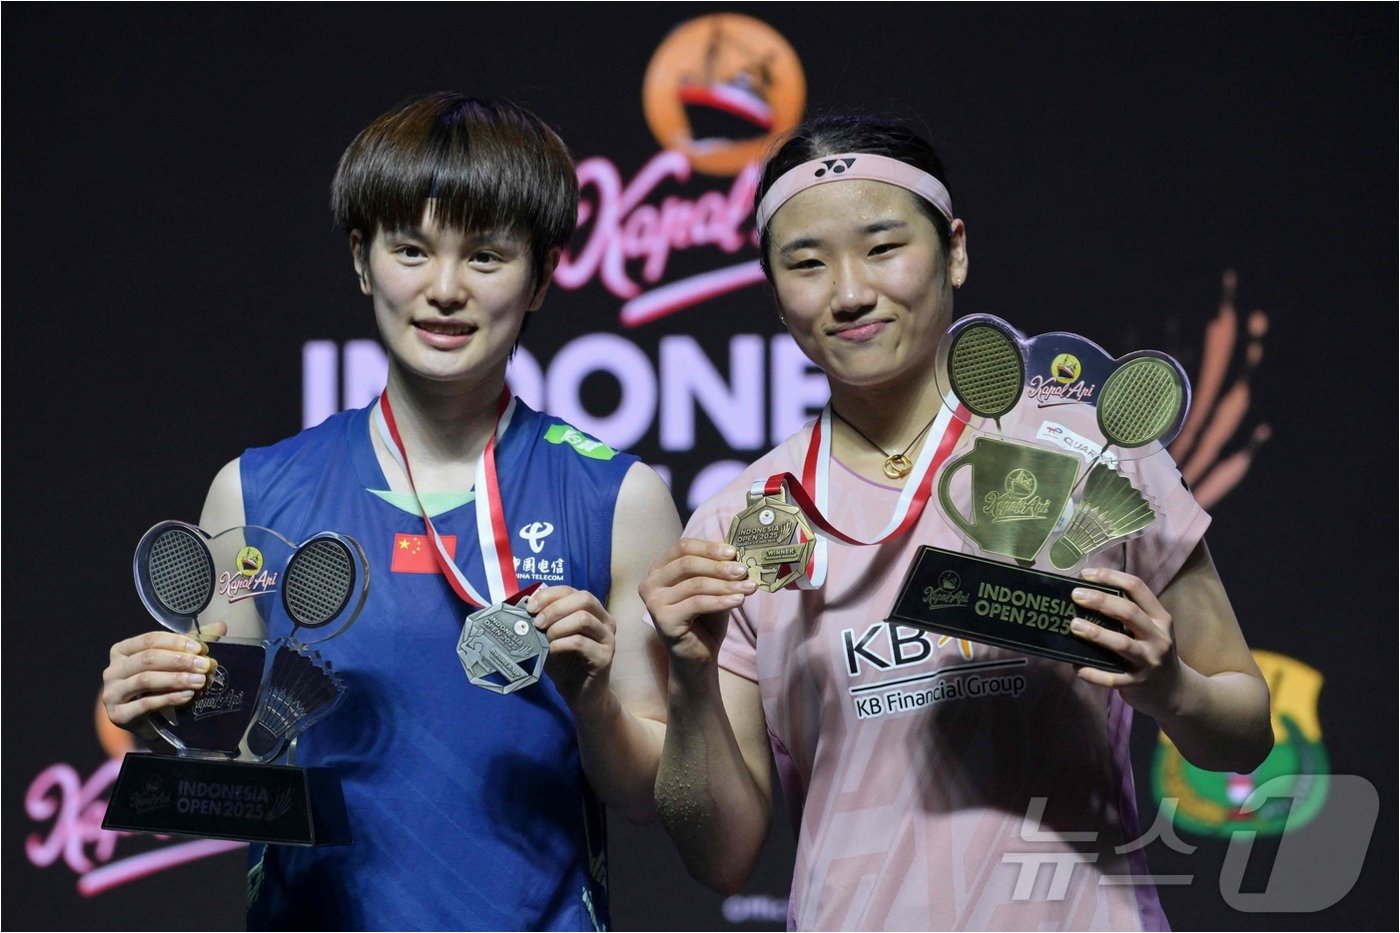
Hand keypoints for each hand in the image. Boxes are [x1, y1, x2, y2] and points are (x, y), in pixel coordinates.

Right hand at [101, 622, 226, 731]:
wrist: (148, 722)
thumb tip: (220, 626)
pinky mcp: (118, 714)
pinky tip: (188, 695)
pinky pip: (146, 703)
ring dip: (177, 679)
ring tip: (200, 680)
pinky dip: (170, 698)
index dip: (176, 642)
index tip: (200, 648)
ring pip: (146, 680)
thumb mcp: (173, 662)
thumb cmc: (158, 686)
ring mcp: (112, 693)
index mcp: (122, 651)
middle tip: (205, 665)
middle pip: (148, 659)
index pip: (149, 639)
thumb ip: (192, 645)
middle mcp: (112, 670)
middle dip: (180, 661)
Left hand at [527, 586, 616, 716]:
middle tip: (536, 622)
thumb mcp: (550, 638)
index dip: (550, 595)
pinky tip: (551, 650)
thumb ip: (543, 622)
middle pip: (584, 599)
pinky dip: (561, 644)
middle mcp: (605, 621)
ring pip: (584, 618)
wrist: (581, 696)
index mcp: (593, 611)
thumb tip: (524, 606)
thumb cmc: (565, 664)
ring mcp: (608, 639)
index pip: (572, 590)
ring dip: (558, 626)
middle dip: (555, 608)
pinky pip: (580, 642)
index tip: (530, 607)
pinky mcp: (605, 657)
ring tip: (544, 638)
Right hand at [638, 538, 756, 670]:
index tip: (734, 552)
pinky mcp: (663, 619)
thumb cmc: (705, 619)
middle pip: (687, 563)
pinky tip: (739, 600)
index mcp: (660, 569)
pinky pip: (697, 603)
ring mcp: (654, 602)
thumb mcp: (712, 587)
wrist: (698, 656)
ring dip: (726, 584)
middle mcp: (651, 582)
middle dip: (719, 566)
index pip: (683, 547)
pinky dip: (721, 600)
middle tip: (744, 570)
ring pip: (695, 584)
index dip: (709, 547)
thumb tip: (737, 552)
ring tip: (749, 587)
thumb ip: (718, 569)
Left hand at [1069, 567, 1181, 715]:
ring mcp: (1148, 662)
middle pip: (1129, 612)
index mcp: (1159, 618)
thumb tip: (1086, 594)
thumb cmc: (1153, 651)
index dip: (1111, 577)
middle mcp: (1157, 637)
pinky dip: (1093, 673)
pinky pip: (1112, 678)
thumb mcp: (1151, 629)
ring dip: (1096, 634)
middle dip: (1101, 601)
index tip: (1086, 574)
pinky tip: (1077, 667)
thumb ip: (1128, 614)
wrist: (1174, 691)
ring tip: (1073, 625)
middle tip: (1076, 596)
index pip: (1137, 587)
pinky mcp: (1137, 684)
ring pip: (1122, 644)